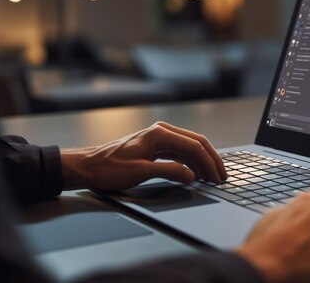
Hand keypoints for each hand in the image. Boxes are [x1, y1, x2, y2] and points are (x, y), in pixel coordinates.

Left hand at [60, 121, 226, 190]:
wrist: (87, 167)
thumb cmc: (109, 168)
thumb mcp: (140, 172)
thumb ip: (169, 171)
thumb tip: (191, 174)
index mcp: (159, 134)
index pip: (194, 145)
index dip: (209, 162)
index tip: (217, 176)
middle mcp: (161, 131)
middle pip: (195, 142)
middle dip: (210, 159)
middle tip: (222, 176)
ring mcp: (158, 138)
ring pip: (189, 147)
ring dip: (201, 161)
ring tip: (212, 177)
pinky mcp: (154, 146)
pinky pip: (179, 152)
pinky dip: (190, 162)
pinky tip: (195, 173)